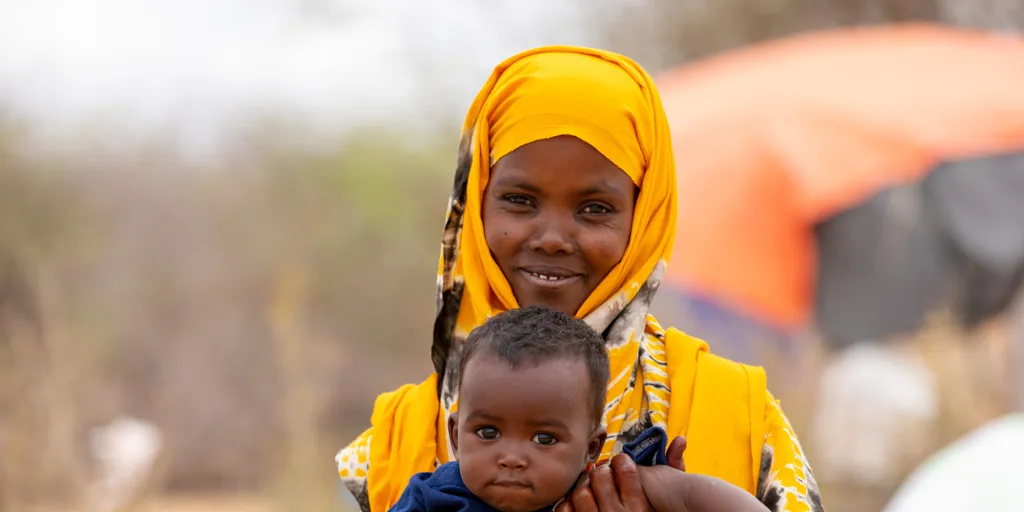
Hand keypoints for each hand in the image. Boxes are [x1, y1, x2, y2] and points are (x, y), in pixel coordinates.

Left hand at [554, 436, 686, 511]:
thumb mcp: (660, 503)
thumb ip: (672, 470)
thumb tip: (680, 439)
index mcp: (639, 507)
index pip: (626, 468)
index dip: (620, 461)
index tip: (620, 464)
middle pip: (600, 476)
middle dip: (600, 471)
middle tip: (602, 474)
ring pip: (581, 491)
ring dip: (583, 485)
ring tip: (589, 487)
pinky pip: (565, 509)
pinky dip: (568, 502)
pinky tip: (576, 501)